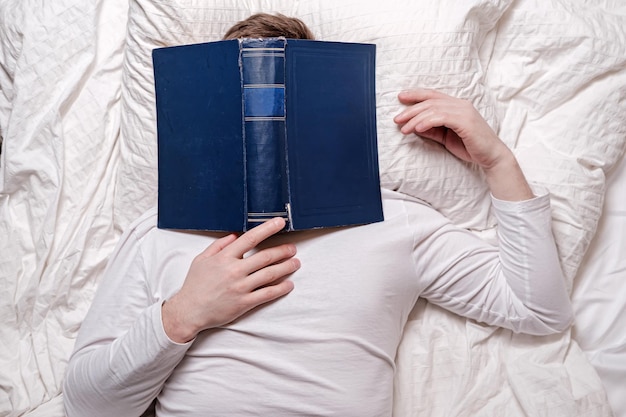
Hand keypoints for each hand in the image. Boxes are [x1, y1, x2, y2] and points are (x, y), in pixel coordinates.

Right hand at [162, 217, 299, 342]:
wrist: (189, 311)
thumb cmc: (195, 285)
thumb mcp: (202, 259)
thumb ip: (218, 245)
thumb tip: (234, 235)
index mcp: (224, 257)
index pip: (250, 238)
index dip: (267, 229)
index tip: (280, 222)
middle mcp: (234, 271)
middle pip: (265, 256)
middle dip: (283, 251)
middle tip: (292, 248)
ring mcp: (240, 287)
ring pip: (270, 274)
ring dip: (286, 267)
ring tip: (296, 263)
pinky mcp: (244, 303)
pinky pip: (267, 294)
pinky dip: (281, 288)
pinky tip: (289, 284)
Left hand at [394, 88, 533, 200]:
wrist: (491, 157)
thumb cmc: (470, 146)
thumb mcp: (445, 137)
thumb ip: (432, 130)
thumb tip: (414, 126)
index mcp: (456, 105)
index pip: (433, 95)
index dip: (416, 94)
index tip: (400, 97)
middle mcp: (460, 104)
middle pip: (430, 101)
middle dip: (411, 109)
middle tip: (397, 119)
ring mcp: (464, 111)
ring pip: (433, 109)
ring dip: (415, 119)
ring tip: (404, 129)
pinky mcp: (465, 121)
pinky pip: (441, 117)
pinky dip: (427, 122)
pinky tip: (417, 128)